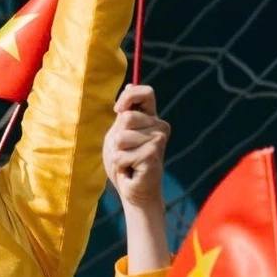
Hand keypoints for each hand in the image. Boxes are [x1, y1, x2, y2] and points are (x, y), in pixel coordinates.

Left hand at [103, 85, 166, 210]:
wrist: (134, 192)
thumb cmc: (125, 164)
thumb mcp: (118, 134)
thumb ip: (123, 113)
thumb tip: (130, 84)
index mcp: (152, 118)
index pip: (145, 92)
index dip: (128, 97)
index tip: (117, 110)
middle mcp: (159, 126)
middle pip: (127, 117)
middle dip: (117, 137)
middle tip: (125, 151)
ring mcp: (158, 140)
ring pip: (121, 137)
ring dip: (117, 153)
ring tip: (128, 162)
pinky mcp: (152, 155)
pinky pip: (122, 154)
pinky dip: (120, 164)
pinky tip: (131, 171)